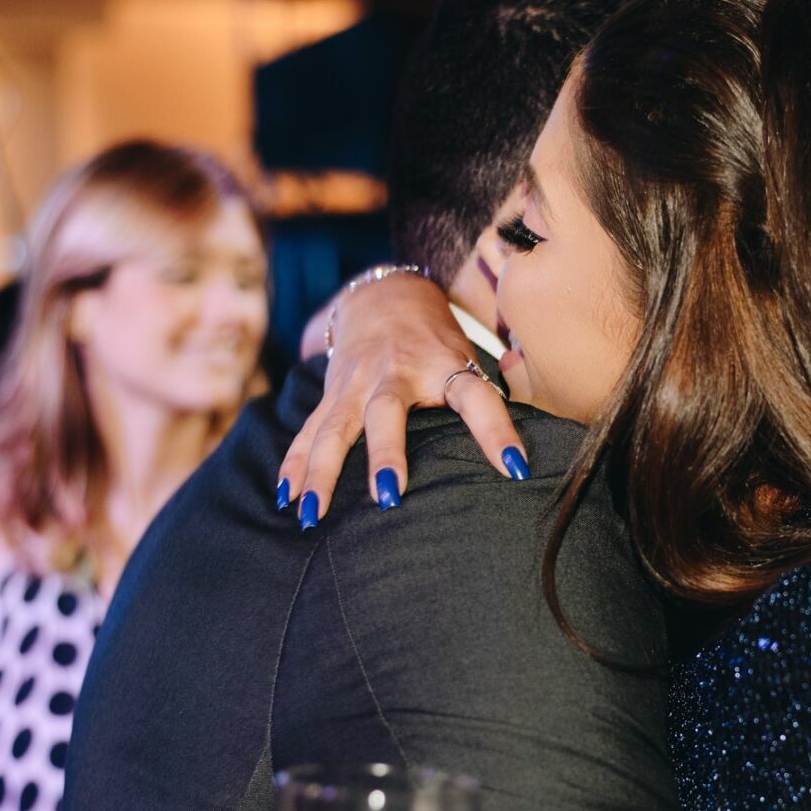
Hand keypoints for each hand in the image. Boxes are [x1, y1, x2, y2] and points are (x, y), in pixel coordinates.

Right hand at [278, 273, 525, 526]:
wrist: (385, 296)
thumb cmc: (438, 343)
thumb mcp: (469, 359)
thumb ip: (489, 402)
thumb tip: (523, 461)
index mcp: (443, 366)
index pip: (478, 398)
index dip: (497, 431)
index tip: (515, 468)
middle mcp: (395, 373)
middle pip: (387, 413)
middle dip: (386, 455)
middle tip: (388, 497)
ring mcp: (356, 383)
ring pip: (334, 428)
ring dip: (323, 471)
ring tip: (314, 513)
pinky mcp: (330, 394)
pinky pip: (308, 431)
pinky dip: (296, 464)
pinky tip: (287, 496)